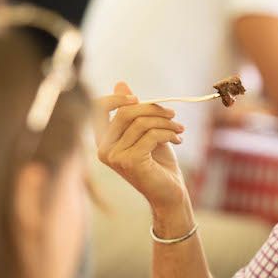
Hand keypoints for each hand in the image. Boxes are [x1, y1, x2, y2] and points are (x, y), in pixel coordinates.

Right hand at [93, 81, 189, 211]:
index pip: (98, 108)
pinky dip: (169, 133)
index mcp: (103, 140)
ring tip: (179, 129)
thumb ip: (133, 111)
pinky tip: (178, 139)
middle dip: (153, 109)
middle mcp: (104, 149)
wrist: (169, 193)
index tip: (138, 98)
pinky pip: (151, 135)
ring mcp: (115, 157)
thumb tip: (120, 84)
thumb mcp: (146, 132)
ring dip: (166, 122)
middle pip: (125, 112)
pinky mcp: (130, 161)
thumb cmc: (158, 163)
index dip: (116, 98)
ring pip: (142, 123)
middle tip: (173, 114)